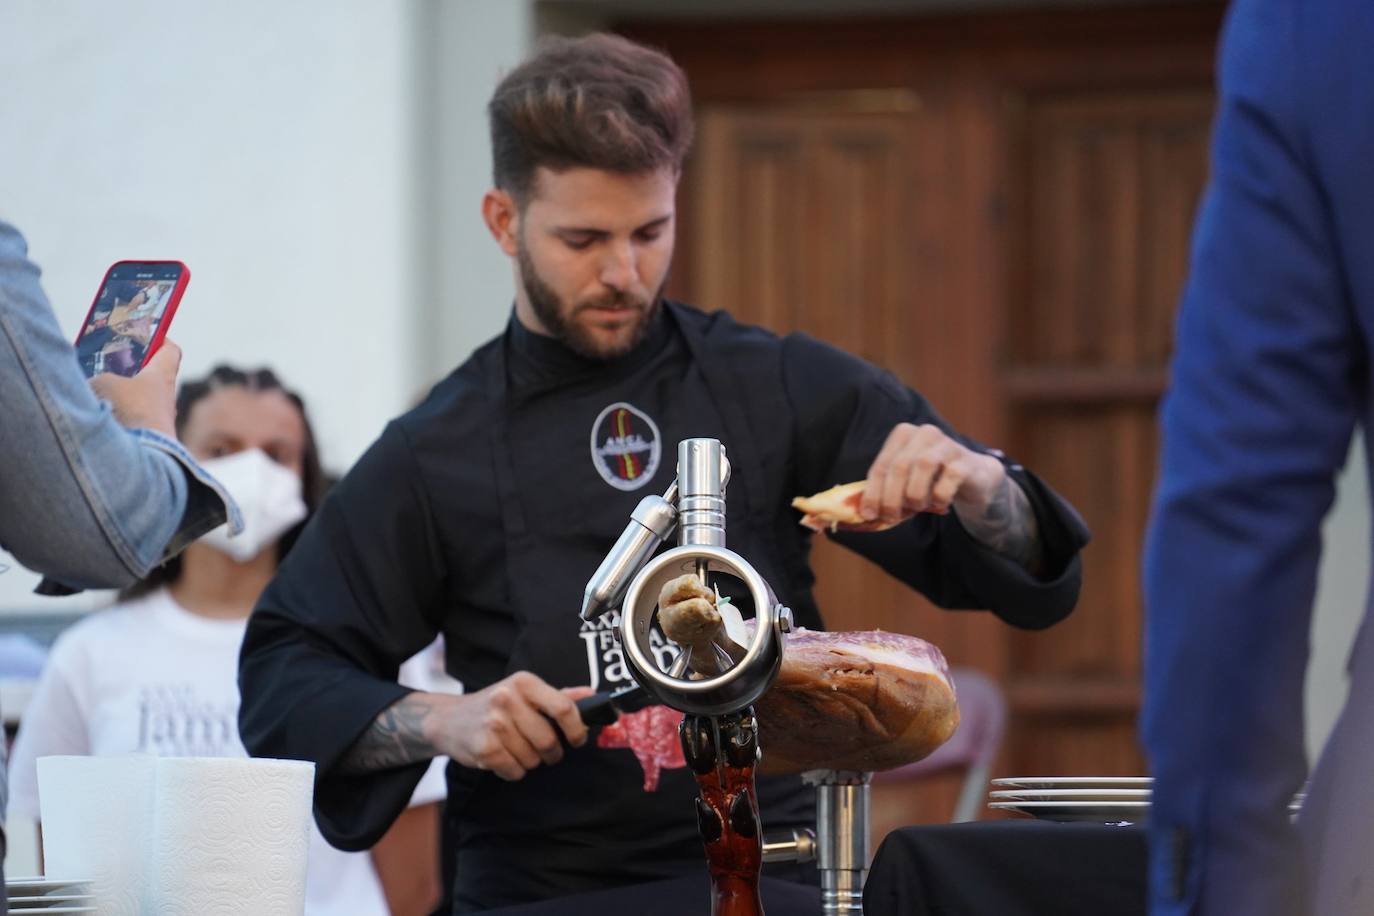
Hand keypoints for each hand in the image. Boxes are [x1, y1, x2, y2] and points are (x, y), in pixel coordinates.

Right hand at [89, 340, 180, 437]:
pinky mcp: (149, 443)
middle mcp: (166, 398)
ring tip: (93, 394)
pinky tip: (96, 421)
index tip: (144, 334)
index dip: (158, 339)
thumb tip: (94, 384)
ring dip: (119, 398)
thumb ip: (99, 377)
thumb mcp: (103, 383)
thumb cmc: (128, 411)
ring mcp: (158, 422)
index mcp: (162, 376)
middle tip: (106, 364)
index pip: (170, 350)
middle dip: (129, 371)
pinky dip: (117, 420)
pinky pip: (132, 425)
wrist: (141, 460)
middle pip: (151, 377)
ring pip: (138, 403)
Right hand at [427, 671, 592, 780]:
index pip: (563, 707)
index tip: (577, 739)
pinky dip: (513, 770)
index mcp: (523, 682)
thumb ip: (559, 696)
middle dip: (551, 753)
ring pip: (533, 759)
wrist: (448, 719)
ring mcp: (494, 724)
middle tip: (543, 750)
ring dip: (529, 761)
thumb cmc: (494, 706)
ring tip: (515, 748)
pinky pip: (515, 771)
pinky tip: (502, 757)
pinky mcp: (484, 748)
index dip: (576, 729)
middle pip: (549, 740)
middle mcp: (507, 699)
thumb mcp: (524, 692)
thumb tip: (593, 696)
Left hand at [859, 422, 1004, 525]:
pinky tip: (940, 504)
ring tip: (917, 507)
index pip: (881, 466)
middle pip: (899, 467)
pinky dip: (939, 497)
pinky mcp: (966, 460)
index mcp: (903, 434)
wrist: (973, 477)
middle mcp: (924, 433)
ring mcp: (947, 444)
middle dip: (891, 498)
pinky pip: (949, 479)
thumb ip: (885, 491)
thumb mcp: (905, 482)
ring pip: (923, 466)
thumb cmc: (931, 480)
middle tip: (890, 518)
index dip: (872, 493)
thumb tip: (865, 514)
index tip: (869, 515)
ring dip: (915, 495)